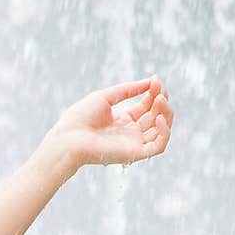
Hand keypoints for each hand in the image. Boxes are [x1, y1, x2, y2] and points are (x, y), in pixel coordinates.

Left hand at [46, 76, 172, 169]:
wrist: (68, 138)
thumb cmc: (80, 118)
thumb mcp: (105, 97)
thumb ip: (128, 89)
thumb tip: (150, 81)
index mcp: (123, 120)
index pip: (147, 106)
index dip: (154, 92)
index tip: (155, 79)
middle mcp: (130, 133)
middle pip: (156, 116)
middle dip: (161, 100)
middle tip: (158, 88)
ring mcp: (133, 144)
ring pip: (161, 130)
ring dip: (166, 113)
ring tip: (159, 99)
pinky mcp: (135, 154)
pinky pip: (159, 147)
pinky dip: (164, 132)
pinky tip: (159, 117)